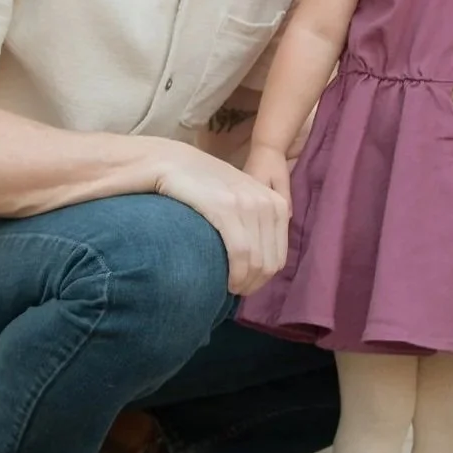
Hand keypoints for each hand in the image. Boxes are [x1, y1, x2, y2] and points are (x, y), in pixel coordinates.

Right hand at [151, 141, 289, 295]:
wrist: (173, 162)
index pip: (279, 256)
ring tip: (228, 288)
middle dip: (253, 285)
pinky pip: (241, 253)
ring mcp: (248, 204)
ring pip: (257, 263)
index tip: (243, 286)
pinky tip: (225, 281)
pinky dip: (236, 275)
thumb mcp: (241, 199)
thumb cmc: (203, 187)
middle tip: (234, 291)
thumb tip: (266, 262)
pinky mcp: (227, 208)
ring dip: (244, 284)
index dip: (262, 279)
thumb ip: (257, 221)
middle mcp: (267, 202)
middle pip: (270, 263)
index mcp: (275, 202)